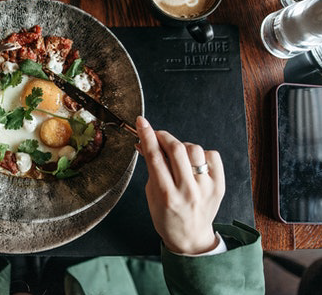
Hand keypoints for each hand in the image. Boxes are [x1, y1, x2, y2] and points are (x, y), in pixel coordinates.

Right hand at [135, 116, 224, 254]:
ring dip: (182, 146)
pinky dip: (200, 154)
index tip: (142, 122)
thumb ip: (151, 167)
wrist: (190, 238)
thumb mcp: (151, 193)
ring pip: (195, 149)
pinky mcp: (220, 186)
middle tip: (157, 135)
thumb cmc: (166, 216)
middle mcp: (187, 191)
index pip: (155, 157)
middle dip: (164, 136)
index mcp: (166, 195)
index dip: (147, 135)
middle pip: (176, 149)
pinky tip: (193, 163)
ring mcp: (206, 188)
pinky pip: (212, 155)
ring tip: (177, 155)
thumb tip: (146, 142)